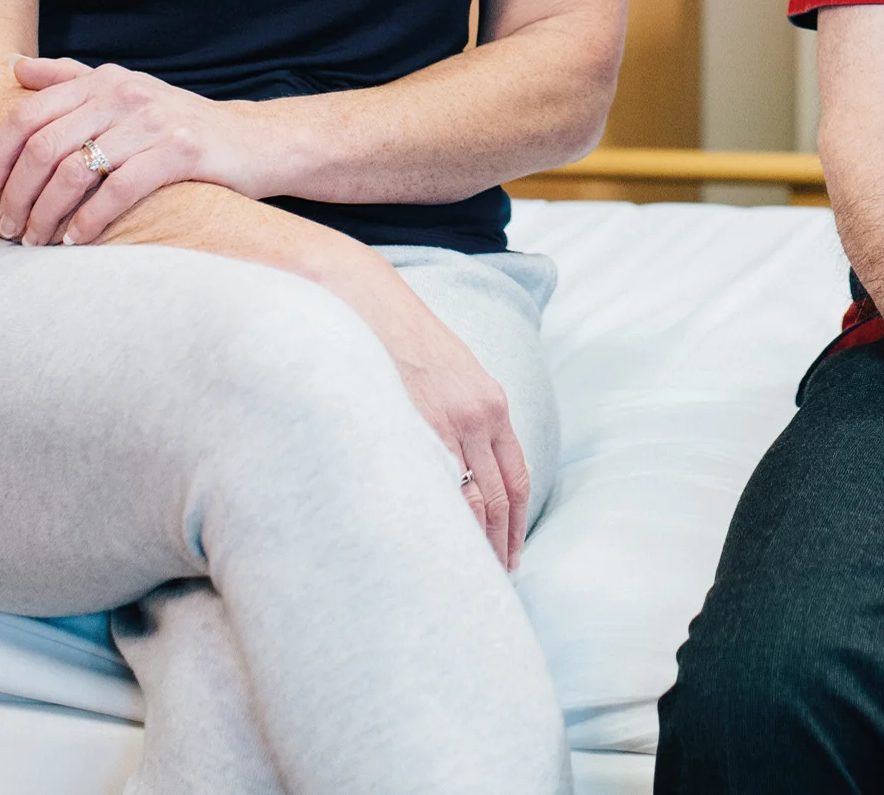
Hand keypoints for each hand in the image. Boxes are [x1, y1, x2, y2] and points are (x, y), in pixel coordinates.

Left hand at [0, 56, 282, 244]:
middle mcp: (124, 94)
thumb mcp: (126, 92)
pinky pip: (119, 190)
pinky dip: (90, 221)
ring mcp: (153, 121)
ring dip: (47, 214)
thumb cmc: (180, 125)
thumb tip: (14, 68)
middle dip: (17, 194)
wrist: (254, 142)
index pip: (27, 114)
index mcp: (102, 80)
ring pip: (76, 171)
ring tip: (37, 242)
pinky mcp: (181, 152)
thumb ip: (71, 79)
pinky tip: (77, 241)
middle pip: (44, 146)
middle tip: (7, 229)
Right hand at [334, 260, 533, 567]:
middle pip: (501, 498)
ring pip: (472, 503)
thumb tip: (461, 461)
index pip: (517, 477)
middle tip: (499, 578)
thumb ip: (462, 414)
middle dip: (502, 542)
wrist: (365, 305)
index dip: (518, 521)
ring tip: (470, 578)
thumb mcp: (449, 372)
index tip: (514, 552)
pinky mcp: (413, 431)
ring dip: (476, 543)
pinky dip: (442, 525)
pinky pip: (435, 490)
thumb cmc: (401, 341)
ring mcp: (446, 426)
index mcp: (491, 404)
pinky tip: (436, 550)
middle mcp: (478, 418)